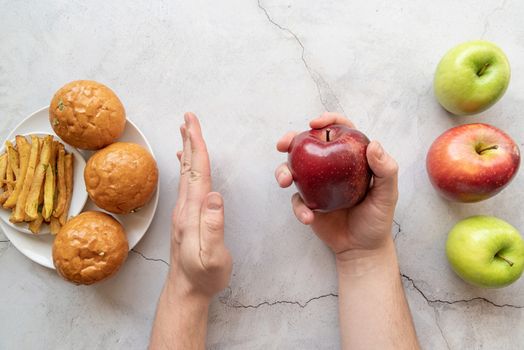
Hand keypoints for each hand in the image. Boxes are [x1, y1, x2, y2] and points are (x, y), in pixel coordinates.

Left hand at [170, 112, 231, 297]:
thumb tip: (215, 196)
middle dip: (190, 140)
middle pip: (189, 167)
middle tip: (188, 118)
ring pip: (186, 174)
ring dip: (188, 150)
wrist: (186, 290)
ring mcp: (184, 212)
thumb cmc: (204, 275)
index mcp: (193, 212)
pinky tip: (184, 163)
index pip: (197, 172)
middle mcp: (185, 208)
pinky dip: (186, 168)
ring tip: (186, 132)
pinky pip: (186, 184)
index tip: (193, 124)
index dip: (197, 146)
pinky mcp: (186, 217)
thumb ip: (213, 227)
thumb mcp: (213, 256)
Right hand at [275, 113, 398, 260]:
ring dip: (283, 171)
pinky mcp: (306, 203)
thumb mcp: (388, 195)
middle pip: (307, 145)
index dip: (327, 121)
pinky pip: (296, 200)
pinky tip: (308, 216)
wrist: (362, 249)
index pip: (338, 131)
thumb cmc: (377, 218)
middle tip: (283, 144)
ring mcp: (315, 184)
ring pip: (293, 169)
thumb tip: (373, 144)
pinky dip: (299, 208)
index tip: (315, 123)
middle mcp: (330, 166)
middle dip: (290, 140)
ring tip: (285, 181)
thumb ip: (386, 171)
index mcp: (349, 157)